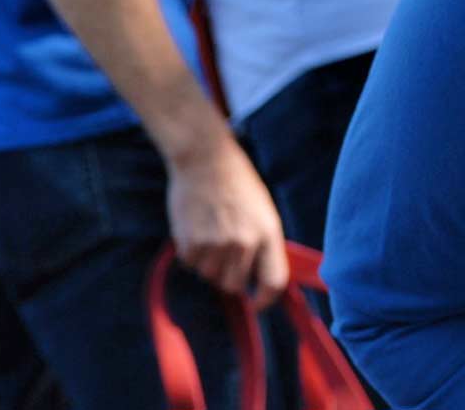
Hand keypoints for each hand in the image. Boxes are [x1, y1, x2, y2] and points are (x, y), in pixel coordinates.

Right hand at [166, 133, 289, 308]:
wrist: (206, 161)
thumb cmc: (238, 185)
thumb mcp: (263, 212)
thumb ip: (263, 245)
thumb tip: (261, 278)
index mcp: (269, 234)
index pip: (274, 281)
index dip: (267, 300)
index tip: (258, 303)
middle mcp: (244, 243)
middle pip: (234, 285)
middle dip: (230, 276)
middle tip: (225, 253)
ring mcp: (216, 245)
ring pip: (209, 275)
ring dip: (209, 262)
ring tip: (211, 232)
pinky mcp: (190, 243)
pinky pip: (190, 263)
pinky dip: (191, 252)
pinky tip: (196, 227)